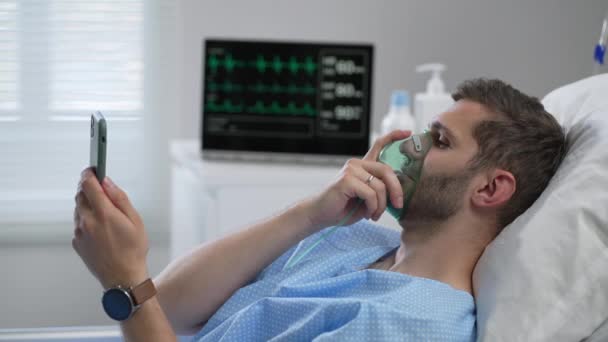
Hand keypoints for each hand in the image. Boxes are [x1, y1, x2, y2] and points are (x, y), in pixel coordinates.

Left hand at [72, 168, 149, 288]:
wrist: (123, 277)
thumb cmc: (133, 250)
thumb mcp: (135, 220)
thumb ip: (120, 198)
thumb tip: (107, 182)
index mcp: (103, 213)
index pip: (89, 185)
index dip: (89, 174)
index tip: (92, 169)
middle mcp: (87, 221)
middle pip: (80, 195)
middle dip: (87, 187)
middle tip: (98, 186)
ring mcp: (79, 233)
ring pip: (78, 209)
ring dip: (87, 204)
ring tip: (104, 210)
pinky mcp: (76, 242)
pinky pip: (78, 223)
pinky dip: (86, 219)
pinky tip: (100, 227)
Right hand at [303, 130, 410, 228]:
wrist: (320, 214)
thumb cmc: (343, 208)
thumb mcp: (366, 198)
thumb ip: (379, 191)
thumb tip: (397, 194)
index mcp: (362, 166)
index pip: (379, 145)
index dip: (393, 137)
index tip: (408, 132)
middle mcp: (356, 164)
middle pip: (387, 170)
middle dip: (396, 190)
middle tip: (398, 205)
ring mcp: (351, 170)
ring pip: (380, 186)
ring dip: (381, 205)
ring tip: (374, 214)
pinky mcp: (346, 180)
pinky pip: (370, 194)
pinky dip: (372, 207)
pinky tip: (367, 214)